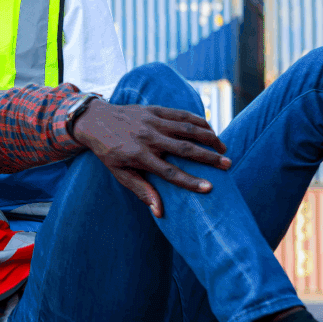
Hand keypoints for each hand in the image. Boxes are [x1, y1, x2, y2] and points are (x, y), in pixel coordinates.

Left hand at [71, 100, 230, 217]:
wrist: (94, 121)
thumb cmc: (108, 152)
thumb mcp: (120, 174)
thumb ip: (141, 190)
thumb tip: (159, 211)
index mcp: (139, 156)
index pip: (170, 172)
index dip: (190, 181)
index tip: (209, 188)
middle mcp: (148, 138)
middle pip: (184, 149)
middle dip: (208, 157)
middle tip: (228, 165)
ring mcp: (152, 121)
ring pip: (187, 128)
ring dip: (208, 137)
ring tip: (223, 148)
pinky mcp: (155, 109)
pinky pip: (181, 114)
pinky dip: (198, 120)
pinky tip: (210, 129)